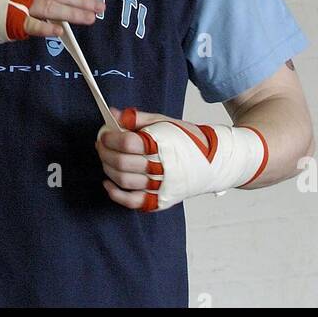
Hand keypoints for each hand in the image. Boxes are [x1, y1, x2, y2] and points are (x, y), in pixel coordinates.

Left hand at [95, 107, 267, 211]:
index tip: (104, 134)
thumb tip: (113, 114)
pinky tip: (109, 184)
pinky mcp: (163, 200)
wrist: (216, 162)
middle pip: (122, 163)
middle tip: (101, 146)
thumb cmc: (189, 139)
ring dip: (108, 170)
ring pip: (125, 181)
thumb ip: (138, 118)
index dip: (110, 138)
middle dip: (105, 153)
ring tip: (106, 160)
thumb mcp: (165, 121)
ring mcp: (163, 186)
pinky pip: (134, 202)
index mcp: (163, 143)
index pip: (127, 143)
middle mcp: (163, 167)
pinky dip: (116, 194)